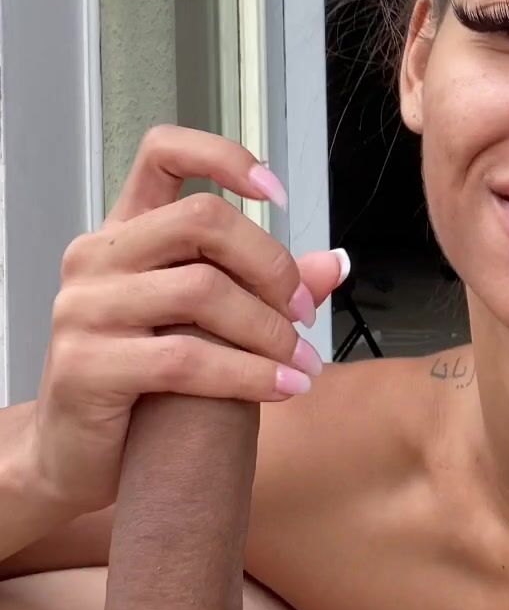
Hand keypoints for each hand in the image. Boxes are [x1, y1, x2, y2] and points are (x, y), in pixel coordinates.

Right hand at [32, 124, 346, 515]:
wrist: (73, 457)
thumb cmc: (141, 384)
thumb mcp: (202, 323)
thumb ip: (259, 287)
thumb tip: (334, 263)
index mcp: (124, 232)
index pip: (164, 152)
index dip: (225, 158)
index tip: (278, 197)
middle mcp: (96, 257)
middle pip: (201, 219)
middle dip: (270, 263)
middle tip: (304, 309)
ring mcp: (85, 309)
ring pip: (202, 291)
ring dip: (270, 330)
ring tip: (303, 363)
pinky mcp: (87, 366)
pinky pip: (187, 359)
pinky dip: (250, 374)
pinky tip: (283, 389)